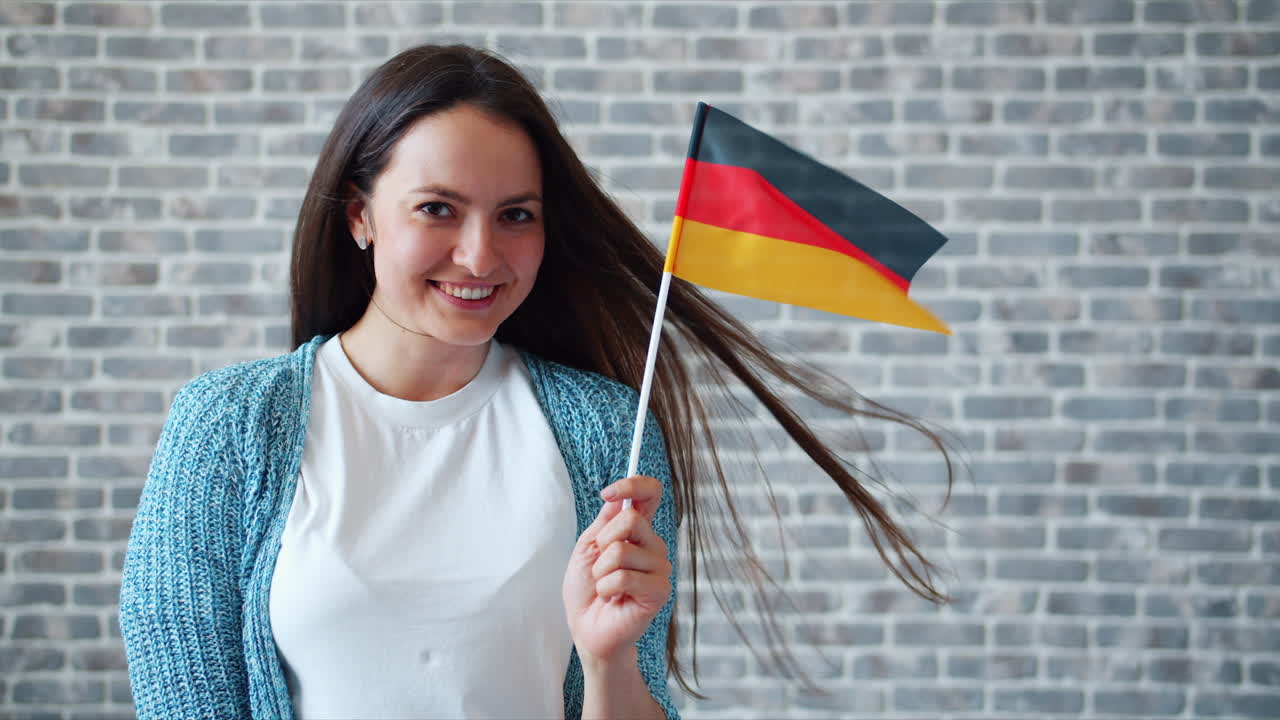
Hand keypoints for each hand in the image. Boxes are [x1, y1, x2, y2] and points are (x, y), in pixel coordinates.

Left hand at [562, 475, 671, 665]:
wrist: (586, 629)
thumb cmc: (586, 590)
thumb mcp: (588, 547)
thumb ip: (605, 522)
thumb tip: (620, 498)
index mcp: (639, 532)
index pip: (650, 493)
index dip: (633, 484)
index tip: (608, 492)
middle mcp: (654, 546)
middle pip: (631, 518)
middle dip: (603, 541)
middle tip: (600, 565)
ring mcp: (660, 568)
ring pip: (622, 550)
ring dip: (601, 571)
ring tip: (605, 586)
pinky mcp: (659, 591)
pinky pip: (624, 576)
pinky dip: (606, 587)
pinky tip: (611, 598)